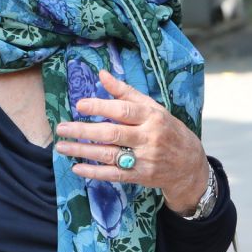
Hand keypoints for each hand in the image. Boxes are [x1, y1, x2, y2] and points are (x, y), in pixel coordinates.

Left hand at [55, 71, 208, 213]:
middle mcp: (149, 138)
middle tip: (61, 128)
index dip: (101, 107)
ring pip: (109, 155)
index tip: (80, 105)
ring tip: (62, 147)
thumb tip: (102, 74)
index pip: (123, 111)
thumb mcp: (153, 108)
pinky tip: (77, 168)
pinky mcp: (141, 176)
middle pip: (112, 133)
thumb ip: (126, 92)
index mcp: (152, 117)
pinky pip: (114, 175)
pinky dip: (95, 173)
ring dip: (83, 151)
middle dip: (84, 131)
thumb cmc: (167, 130)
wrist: (189, 164)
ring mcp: (145, 159)